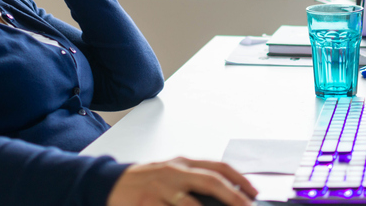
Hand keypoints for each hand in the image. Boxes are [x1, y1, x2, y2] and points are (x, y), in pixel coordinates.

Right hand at [107, 157, 256, 205]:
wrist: (111, 184)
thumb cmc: (146, 181)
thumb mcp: (172, 175)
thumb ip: (195, 181)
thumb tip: (227, 194)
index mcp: (182, 163)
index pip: (217, 167)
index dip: (239, 179)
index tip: (254, 192)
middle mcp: (174, 172)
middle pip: (211, 181)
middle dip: (234, 197)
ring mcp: (161, 189)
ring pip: (193, 205)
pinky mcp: (148, 204)